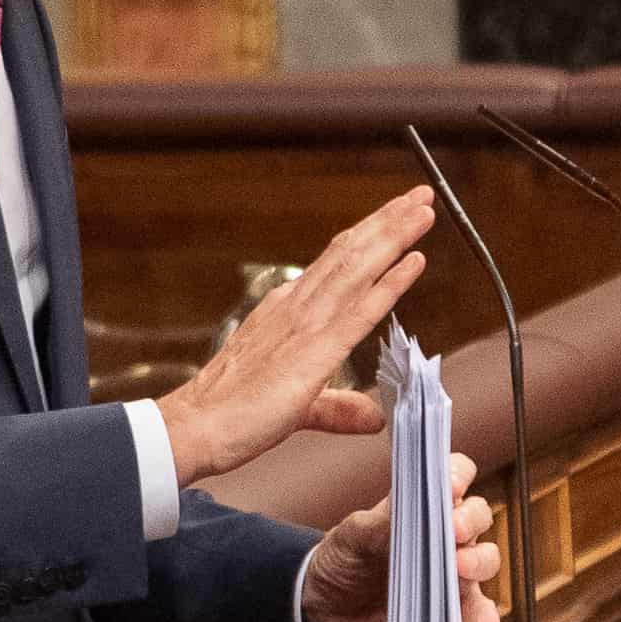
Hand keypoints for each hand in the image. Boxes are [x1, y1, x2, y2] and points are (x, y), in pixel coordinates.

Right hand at [153, 187, 435, 484]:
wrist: (197, 427)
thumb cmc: (232, 415)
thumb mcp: (297, 409)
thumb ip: (337, 408)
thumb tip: (372, 416)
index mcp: (286, 312)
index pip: (334, 265)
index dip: (368, 238)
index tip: (394, 217)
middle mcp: (296, 307)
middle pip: (350, 254)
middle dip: (388, 222)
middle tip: (421, 194)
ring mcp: (306, 324)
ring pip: (358, 268)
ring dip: (394, 236)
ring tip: (424, 209)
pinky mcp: (316, 350)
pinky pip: (362, 309)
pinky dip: (391, 282)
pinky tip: (415, 261)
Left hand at [295, 451, 506, 621]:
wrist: (328, 613)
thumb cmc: (343, 561)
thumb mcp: (354, 535)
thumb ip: (382, 520)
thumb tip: (407, 503)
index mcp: (423, 505)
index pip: (454, 476)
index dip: (458, 475)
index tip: (451, 487)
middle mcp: (445, 535)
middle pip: (477, 516)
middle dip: (470, 520)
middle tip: (453, 531)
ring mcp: (452, 572)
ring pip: (485, 559)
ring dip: (480, 562)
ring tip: (460, 571)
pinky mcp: (453, 609)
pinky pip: (478, 610)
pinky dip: (485, 614)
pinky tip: (484, 620)